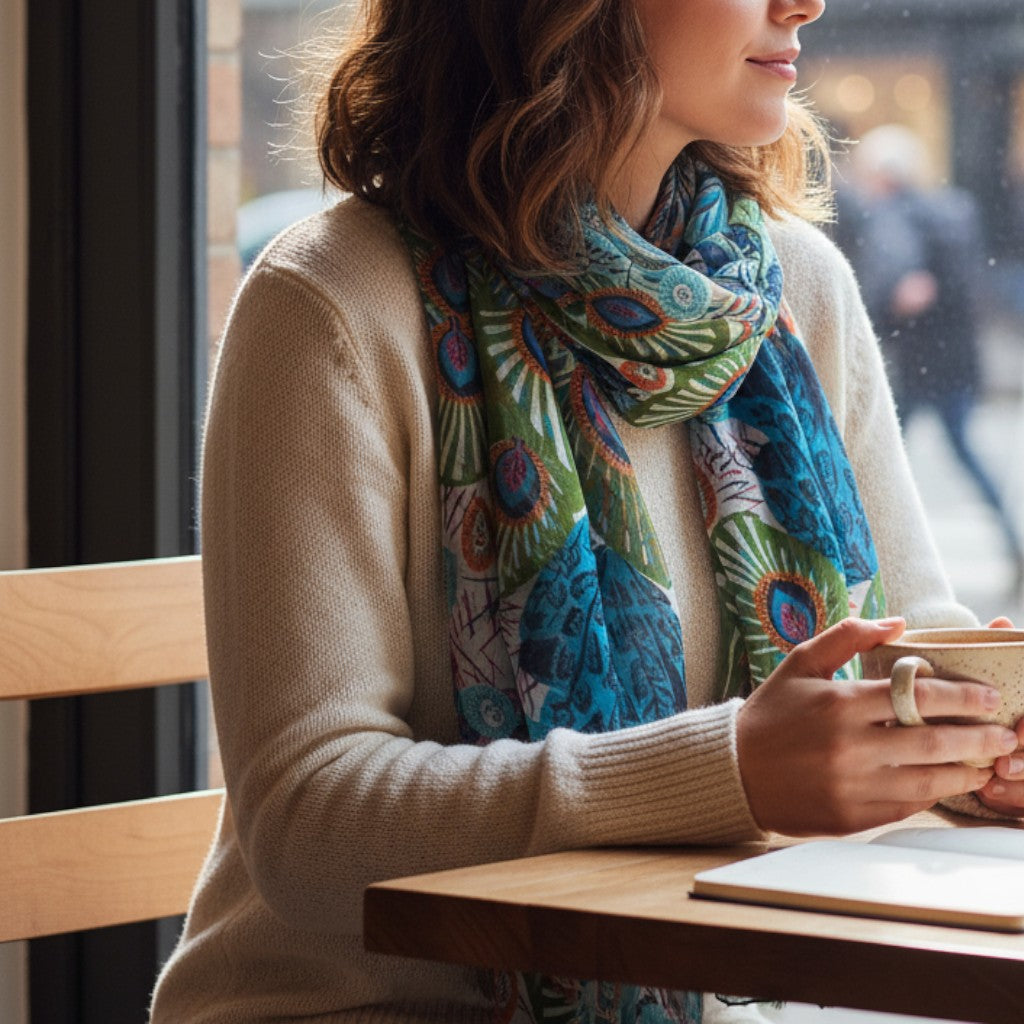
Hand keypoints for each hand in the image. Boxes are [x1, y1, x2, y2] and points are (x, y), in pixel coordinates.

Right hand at [736, 617, 1018, 835]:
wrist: (735, 770)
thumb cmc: (771, 713)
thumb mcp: (801, 662)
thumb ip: (848, 636)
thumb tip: (897, 622)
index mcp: (841, 703)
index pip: (919, 696)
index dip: (963, 696)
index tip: (989, 697)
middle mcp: (851, 746)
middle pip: (936, 741)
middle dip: (979, 736)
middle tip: (1004, 732)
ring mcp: (854, 785)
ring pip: (930, 779)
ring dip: (965, 770)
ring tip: (985, 762)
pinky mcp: (854, 816)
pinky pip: (909, 805)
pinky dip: (933, 792)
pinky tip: (944, 781)